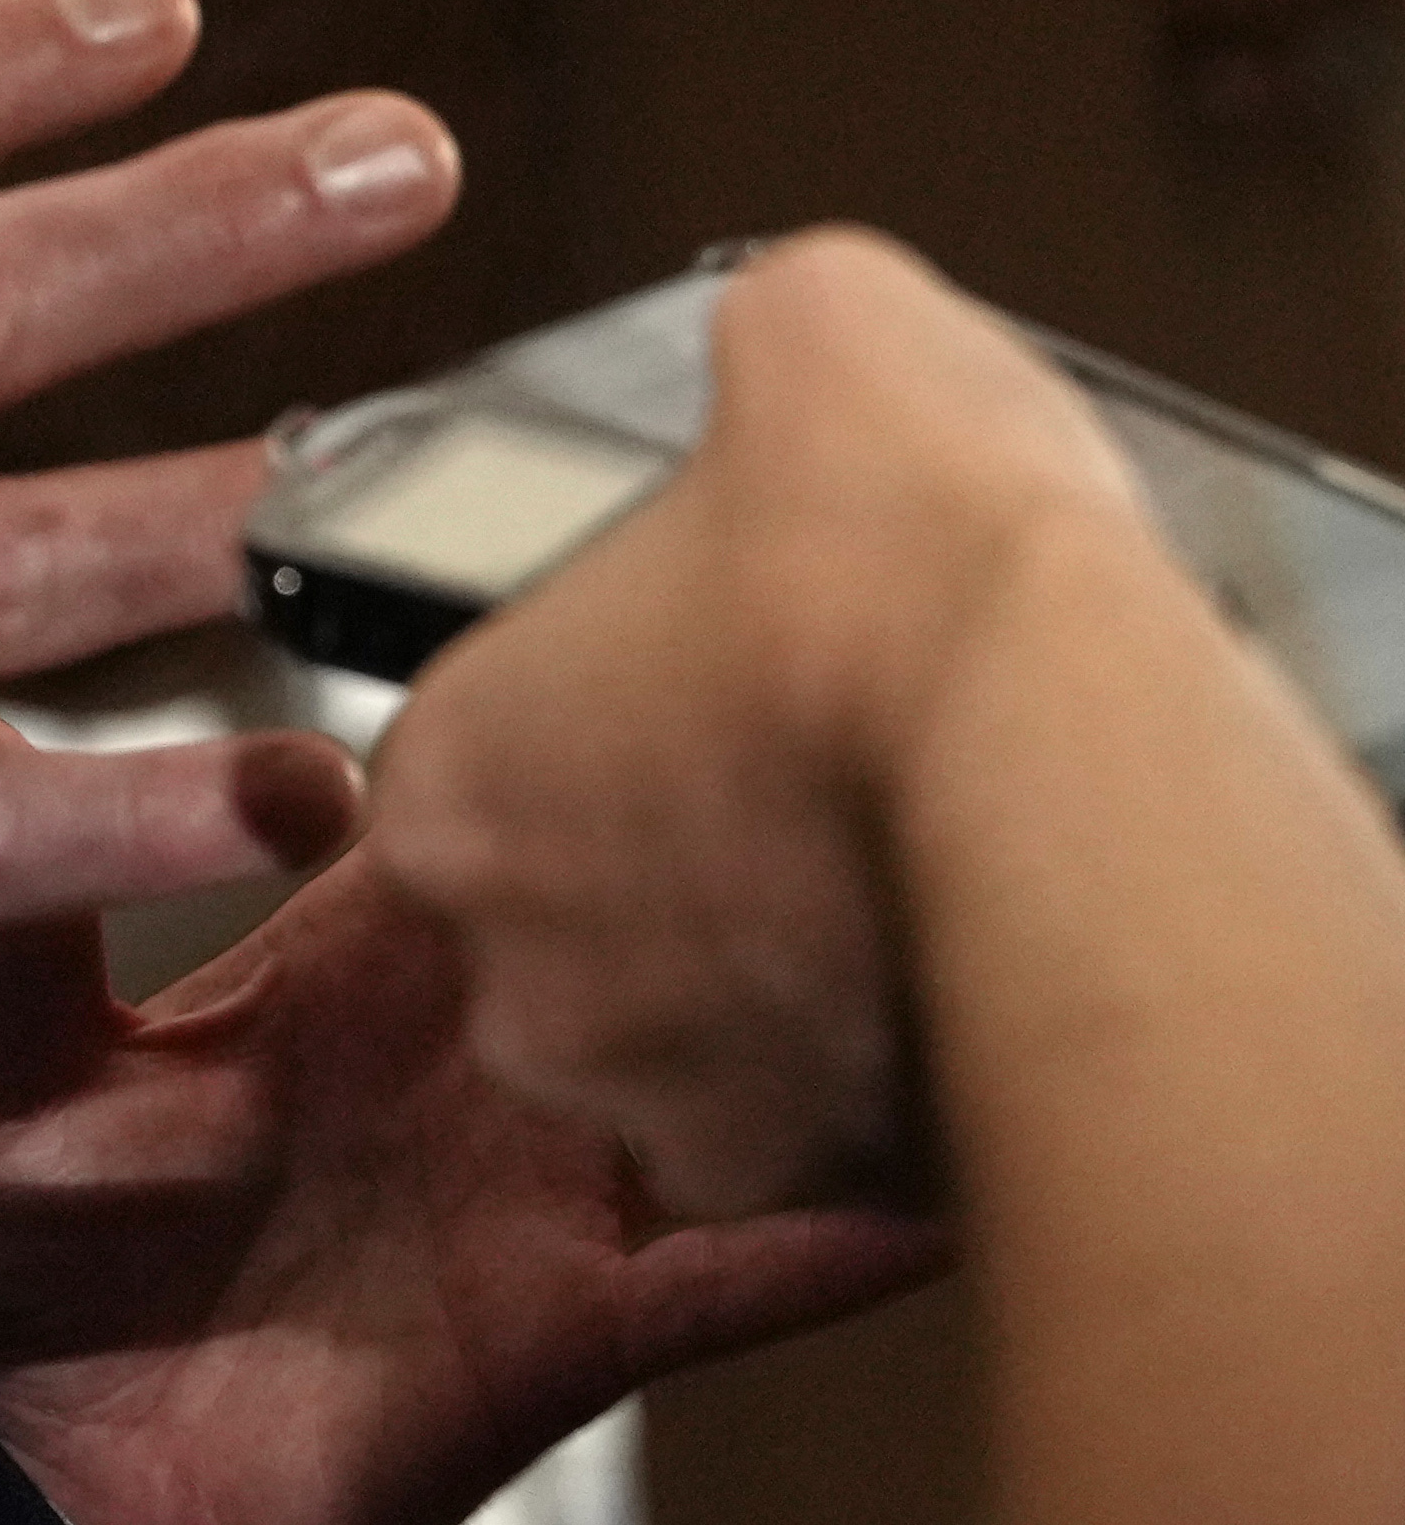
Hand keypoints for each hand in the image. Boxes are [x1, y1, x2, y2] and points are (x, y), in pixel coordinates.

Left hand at [0, 708, 939, 1524]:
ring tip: (962, 882)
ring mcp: (558, 1173)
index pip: (495, 789)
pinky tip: (950, 1156)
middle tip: (869, 691)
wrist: (78, 1489)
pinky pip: (758, 1260)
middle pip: (654, 897)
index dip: (565, 693)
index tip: (646, 582)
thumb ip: (4, 914)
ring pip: (745, 1054)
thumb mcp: (10, 1073)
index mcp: (360, 953)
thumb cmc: (40, 1275)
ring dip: (840, 985)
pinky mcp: (596, 1315)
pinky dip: (860, 1215)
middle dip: (755, 806)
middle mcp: (484, 1043)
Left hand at [361, 229, 1151, 1218]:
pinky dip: (880, 1056)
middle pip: (568, 908)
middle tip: (796, 765)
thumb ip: (745, 359)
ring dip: (772, 962)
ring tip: (886, 851)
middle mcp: (516, 970)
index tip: (686, 679)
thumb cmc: (902, 576)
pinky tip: (947, 949)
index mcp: (448, 782)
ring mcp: (666, 1100)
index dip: (590, 708)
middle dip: (669, 852)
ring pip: (697, 1030)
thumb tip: (788, 339)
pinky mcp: (817, 1192)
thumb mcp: (802, 332)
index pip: (474, 754)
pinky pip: (829, 1127)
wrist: (1075, 769)